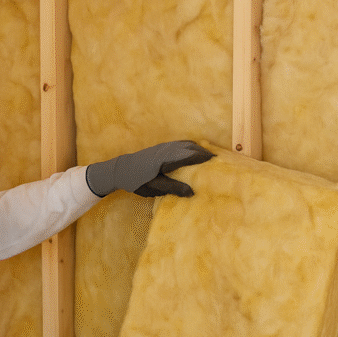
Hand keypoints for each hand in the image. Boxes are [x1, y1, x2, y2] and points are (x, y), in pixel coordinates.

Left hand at [85, 141, 213, 197]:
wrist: (119, 170)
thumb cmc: (136, 181)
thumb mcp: (155, 188)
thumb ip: (173, 188)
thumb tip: (192, 192)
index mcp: (164, 159)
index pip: (188, 156)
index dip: (202, 157)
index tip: (216, 161)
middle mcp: (165, 150)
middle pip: (189, 147)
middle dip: (203, 152)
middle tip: (218, 159)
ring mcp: (163, 147)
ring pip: (184, 144)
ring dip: (197, 148)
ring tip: (209, 155)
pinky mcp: (160, 148)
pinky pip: (179, 144)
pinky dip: (189, 146)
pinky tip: (194, 151)